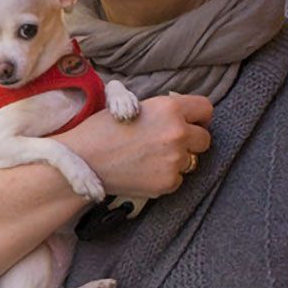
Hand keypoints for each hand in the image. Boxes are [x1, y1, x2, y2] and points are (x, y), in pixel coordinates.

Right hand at [69, 93, 213, 199]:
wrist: (82, 161)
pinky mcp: (168, 183)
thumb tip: (177, 112)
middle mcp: (178, 133)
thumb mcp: (129, 104)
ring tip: (150, 159)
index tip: (193, 123)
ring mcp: (175, 160)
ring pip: (191, 161)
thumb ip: (159, 107)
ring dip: (176, 161)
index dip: (200, 117)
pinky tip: (144, 172)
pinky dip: (165, 178)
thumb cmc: (100, 130)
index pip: (206, 109)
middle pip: (204, 139)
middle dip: (191, 141)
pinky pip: (178, 180)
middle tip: (169, 144)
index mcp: (170, 108)